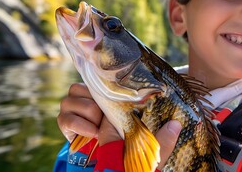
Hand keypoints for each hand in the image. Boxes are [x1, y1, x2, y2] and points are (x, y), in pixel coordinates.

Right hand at [58, 83, 181, 169]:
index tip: (111, 79)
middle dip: (91, 95)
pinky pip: (64, 118)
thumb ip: (163, 138)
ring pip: (69, 98)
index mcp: (114, 106)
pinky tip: (92, 133)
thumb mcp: (150, 150)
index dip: (101, 79)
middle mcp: (95, 107)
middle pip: (80, 86)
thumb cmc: (133, 161)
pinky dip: (77, 123)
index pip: (101, 82)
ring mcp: (81, 117)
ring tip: (98, 125)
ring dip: (85, 108)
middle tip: (105, 112)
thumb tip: (177, 124)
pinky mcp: (71, 130)